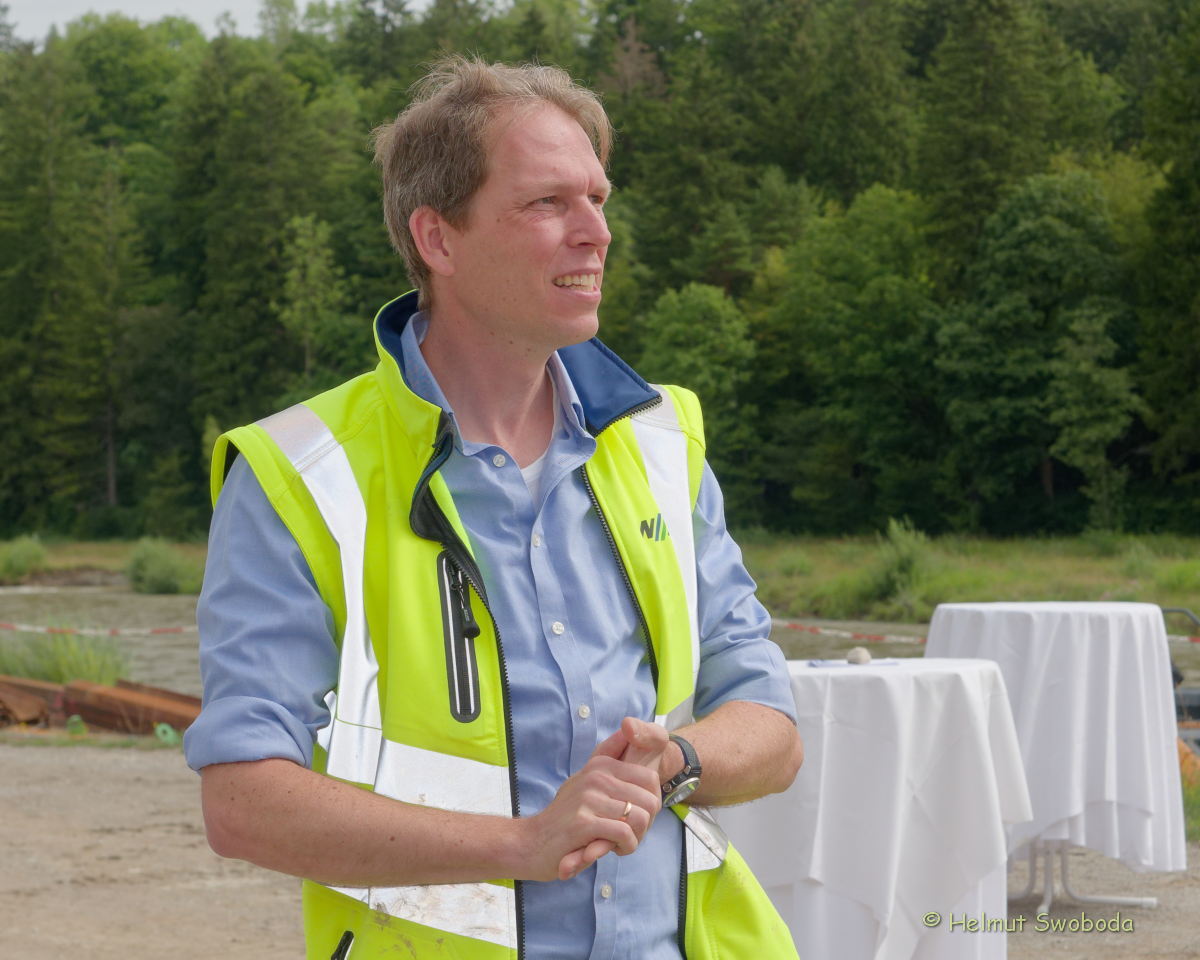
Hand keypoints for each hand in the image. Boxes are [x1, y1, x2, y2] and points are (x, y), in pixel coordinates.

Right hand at [555, 717, 670, 879]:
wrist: (532, 842)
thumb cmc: (566, 816)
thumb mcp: (586, 780)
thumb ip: (608, 755)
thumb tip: (628, 726)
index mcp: (601, 764)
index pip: (651, 779)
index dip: (650, 804)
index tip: (633, 817)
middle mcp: (596, 776)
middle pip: (651, 800)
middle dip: (645, 824)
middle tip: (627, 834)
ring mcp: (589, 798)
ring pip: (640, 818)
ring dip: (635, 838)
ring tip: (617, 843)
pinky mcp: (583, 823)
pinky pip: (624, 833)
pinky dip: (625, 847)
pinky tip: (611, 850)